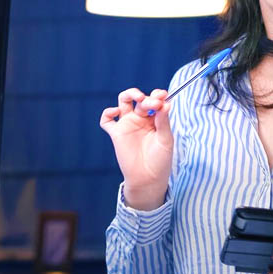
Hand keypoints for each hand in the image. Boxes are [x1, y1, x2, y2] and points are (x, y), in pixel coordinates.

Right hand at [99, 88, 171, 209]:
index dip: (158, 95)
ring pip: (124, 101)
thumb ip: (164, 121)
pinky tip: (116, 112)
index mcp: (155, 119)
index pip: (155, 100)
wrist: (148, 179)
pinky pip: (107, 120)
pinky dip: (108, 113)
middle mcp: (141, 119)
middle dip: (148, 98)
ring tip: (138, 98)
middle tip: (154, 104)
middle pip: (140, 99)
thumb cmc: (160, 161)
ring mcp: (128, 125)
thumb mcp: (166, 140)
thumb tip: (166, 103)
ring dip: (130, 94)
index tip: (164, 96)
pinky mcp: (116, 134)